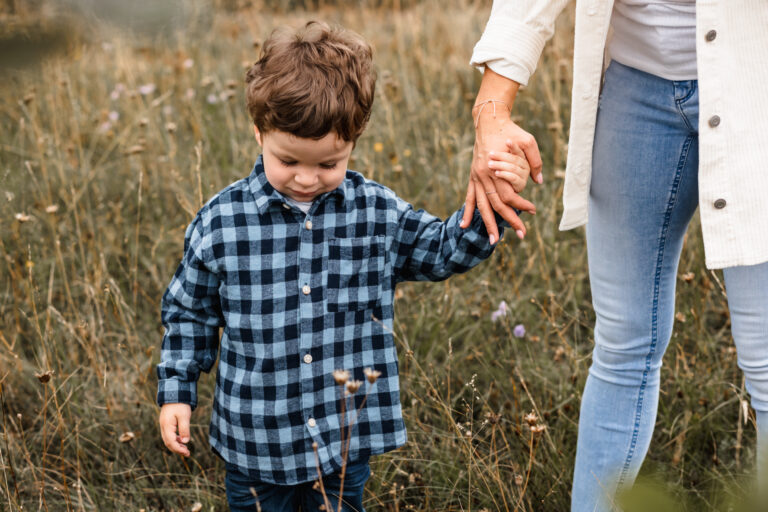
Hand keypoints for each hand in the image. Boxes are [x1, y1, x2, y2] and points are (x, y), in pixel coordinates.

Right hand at [159, 403, 191, 456]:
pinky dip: (175, 439)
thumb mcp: (184, 416)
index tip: (186, 453)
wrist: (174, 392)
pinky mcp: (167, 423)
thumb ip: (184, 429)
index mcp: (166, 426)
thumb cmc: (180, 404)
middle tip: (187, 453)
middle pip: (168, 443)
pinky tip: (182, 440)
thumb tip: (185, 441)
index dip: (178, 449)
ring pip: (168, 439)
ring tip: (186, 449)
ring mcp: (164, 425)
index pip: (171, 442)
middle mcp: (163, 427)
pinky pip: (169, 435)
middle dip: (177, 449)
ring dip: (176, 445)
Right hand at [461, 106, 541, 243]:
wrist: (489, 122)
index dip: (521, 205)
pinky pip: (469, 198)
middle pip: (497, 205)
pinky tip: (465, 226)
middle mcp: (484, 176)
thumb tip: (539, 180)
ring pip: (482, 206)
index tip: (533, 211)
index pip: (509, 194)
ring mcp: (476, 177)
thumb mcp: (528, 141)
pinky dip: (467, 212)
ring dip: (488, 224)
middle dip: (509, 221)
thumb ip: (535, 161)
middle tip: (522, 235)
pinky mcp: (473, 177)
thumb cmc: (510, 131)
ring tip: (494, 241)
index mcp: (497, 168)